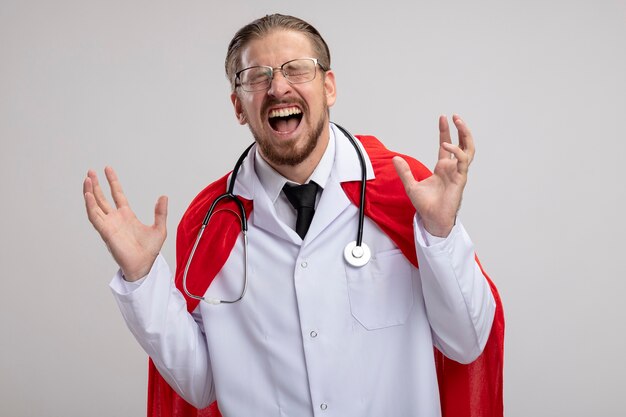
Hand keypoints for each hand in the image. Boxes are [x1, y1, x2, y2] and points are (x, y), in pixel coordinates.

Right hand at [83, 167, 167, 280]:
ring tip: (87, 180)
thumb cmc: (150, 251)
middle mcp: (115, 219)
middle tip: (90, 172)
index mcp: (127, 215)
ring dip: (90, 193)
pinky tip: (88, 195)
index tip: (107, 169)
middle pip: (102, 198)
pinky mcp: (106, 232)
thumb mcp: (160, 228)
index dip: (113, 182)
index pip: (117, 194)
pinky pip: (95, 217)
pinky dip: (90, 206)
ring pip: (95, 205)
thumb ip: (161, 212)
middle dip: (96, 185)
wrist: (144, 265)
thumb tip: (164, 197)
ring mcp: (109, 225)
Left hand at [393, 114, 474, 237]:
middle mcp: (452, 168)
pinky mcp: (460, 178)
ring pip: (468, 149)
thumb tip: (395, 158)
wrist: (432, 218)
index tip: (443, 118)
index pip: (446, 146)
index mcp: (442, 168)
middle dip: (461, 129)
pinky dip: (456, 151)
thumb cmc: (425, 205)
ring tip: (458, 122)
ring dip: (465, 135)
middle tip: (455, 116)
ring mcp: (458, 172)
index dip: (445, 131)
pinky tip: (446, 145)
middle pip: (463, 144)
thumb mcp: (410, 185)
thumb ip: (404, 171)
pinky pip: (462, 160)